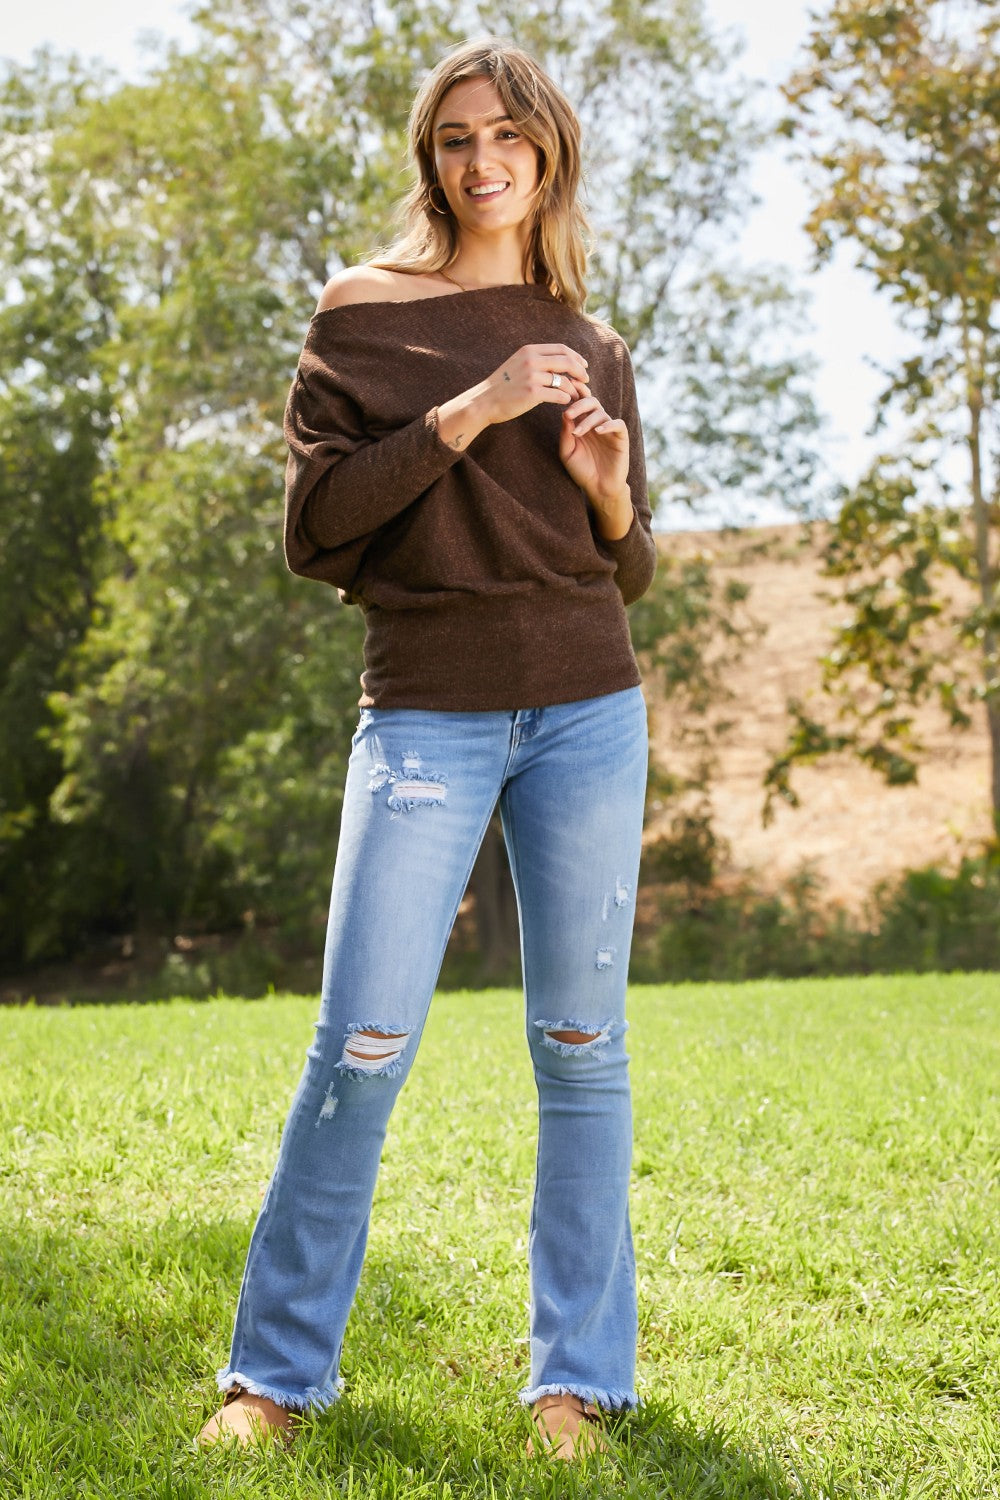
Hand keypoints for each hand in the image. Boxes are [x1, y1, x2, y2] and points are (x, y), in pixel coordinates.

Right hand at [481, 343, 590, 425]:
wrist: (484, 401)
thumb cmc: (503, 386)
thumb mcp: (517, 364)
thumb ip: (536, 361)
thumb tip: (559, 362)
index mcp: (529, 350)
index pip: (561, 349)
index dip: (576, 357)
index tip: (584, 366)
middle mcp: (532, 360)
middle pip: (566, 362)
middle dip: (581, 371)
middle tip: (587, 381)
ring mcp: (532, 376)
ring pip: (564, 381)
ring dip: (575, 389)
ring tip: (578, 396)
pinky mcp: (532, 393)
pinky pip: (559, 395)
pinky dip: (566, 399)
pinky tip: (566, 402)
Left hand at [558, 391, 629, 521]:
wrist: (599, 488)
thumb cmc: (582, 471)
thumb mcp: (567, 453)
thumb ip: (565, 434)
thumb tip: (564, 413)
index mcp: (583, 424)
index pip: (580, 402)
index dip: (574, 395)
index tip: (562, 397)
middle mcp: (596, 424)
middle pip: (591, 402)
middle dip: (579, 405)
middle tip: (568, 414)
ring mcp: (609, 430)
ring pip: (601, 413)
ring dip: (587, 421)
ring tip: (577, 433)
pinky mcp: (621, 438)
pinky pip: (618, 424)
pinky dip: (608, 425)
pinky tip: (598, 432)